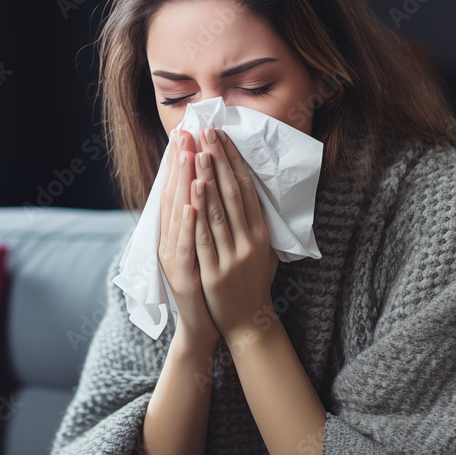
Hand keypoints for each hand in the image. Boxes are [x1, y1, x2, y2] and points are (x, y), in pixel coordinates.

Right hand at [158, 130, 221, 346]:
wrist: (204, 325)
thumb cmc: (207, 283)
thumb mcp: (204, 246)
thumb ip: (204, 219)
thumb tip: (210, 186)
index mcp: (176, 231)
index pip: (177, 189)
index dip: (180, 160)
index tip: (187, 132)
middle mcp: (170, 240)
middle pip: (174, 194)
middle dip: (181, 161)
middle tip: (186, 131)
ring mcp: (174, 257)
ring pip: (179, 214)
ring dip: (184, 183)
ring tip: (189, 155)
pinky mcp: (183, 273)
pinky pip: (186, 243)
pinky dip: (188, 221)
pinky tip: (193, 201)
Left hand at [191, 127, 279, 343]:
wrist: (249, 323)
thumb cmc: (253, 283)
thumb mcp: (263, 251)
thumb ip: (256, 223)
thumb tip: (248, 190)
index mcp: (262, 233)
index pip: (247, 187)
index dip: (234, 160)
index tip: (221, 135)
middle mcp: (250, 241)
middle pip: (233, 192)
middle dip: (219, 159)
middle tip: (207, 131)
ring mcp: (233, 256)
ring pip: (219, 210)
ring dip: (207, 177)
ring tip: (197, 150)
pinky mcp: (215, 271)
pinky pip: (204, 236)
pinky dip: (198, 212)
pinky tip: (192, 190)